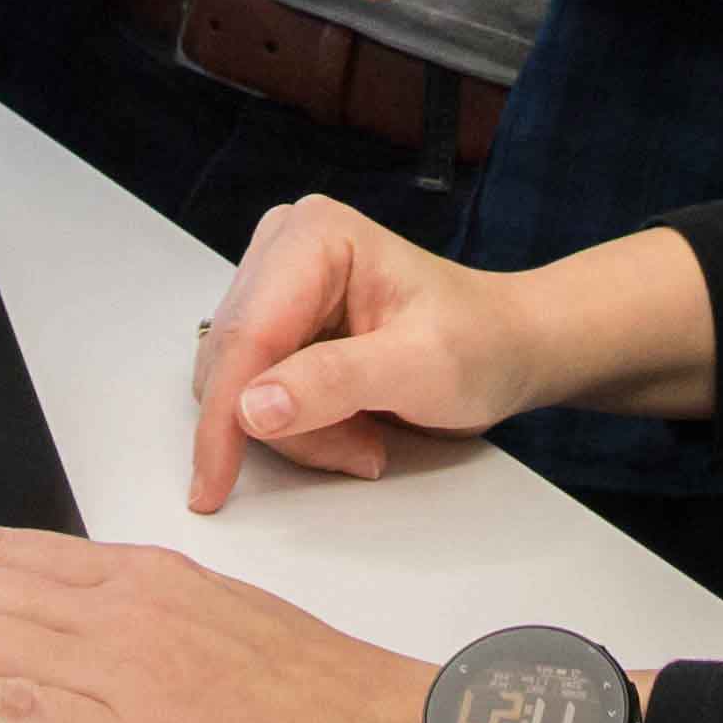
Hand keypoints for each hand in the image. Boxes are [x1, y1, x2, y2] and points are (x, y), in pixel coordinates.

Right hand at [185, 193, 551, 507]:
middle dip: (288, 426)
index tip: (213, 486)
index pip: (246, 336)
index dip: (224, 417)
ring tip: (367, 437)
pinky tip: (353, 426)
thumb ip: (335, 383)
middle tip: (361, 450)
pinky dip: (300, 427)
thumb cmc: (482, 343)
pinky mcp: (281, 326)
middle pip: (236, 365)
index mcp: (313, 237)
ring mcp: (277, 289)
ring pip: (240, 388)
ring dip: (299, 432)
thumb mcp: (421, 368)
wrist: (510, 347)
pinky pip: (255, 395)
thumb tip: (250, 407)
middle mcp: (283, 250)